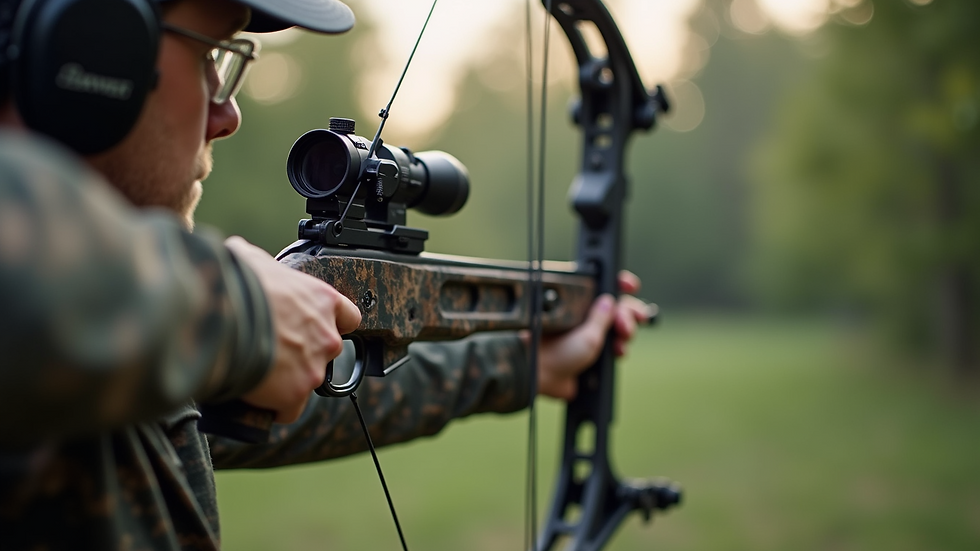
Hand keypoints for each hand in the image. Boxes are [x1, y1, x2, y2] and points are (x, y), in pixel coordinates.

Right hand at [225, 237, 361, 422]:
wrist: (221, 317)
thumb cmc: (236, 286)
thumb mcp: (252, 260)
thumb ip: (262, 266)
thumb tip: (241, 258)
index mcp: (323, 300)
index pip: (348, 317)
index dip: (330, 324)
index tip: (313, 328)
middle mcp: (327, 335)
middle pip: (325, 352)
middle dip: (302, 354)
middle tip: (272, 351)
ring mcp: (315, 367)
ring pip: (306, 381)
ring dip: (287, 381)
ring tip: (257, 372)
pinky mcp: (296, 393)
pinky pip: (290, 409)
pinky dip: (274, 407)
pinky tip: (257, 397)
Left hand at [526, 270, 651, 400]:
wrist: (544, 379)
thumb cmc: (556, 354)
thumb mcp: (587, 337)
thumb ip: (602, 318)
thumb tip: (610, 301)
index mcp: (578, 302)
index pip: (603, 284)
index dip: (620, 283)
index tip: (631, 286)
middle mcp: (583, 314)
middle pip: (617, 306)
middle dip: (628, 314)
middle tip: (626, 327)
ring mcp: (588, 331)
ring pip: (618, 325)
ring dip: (626, 333)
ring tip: (621, 342)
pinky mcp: (592, 349)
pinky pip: (614, 343)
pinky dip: (620, 347)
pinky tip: (619, 352)